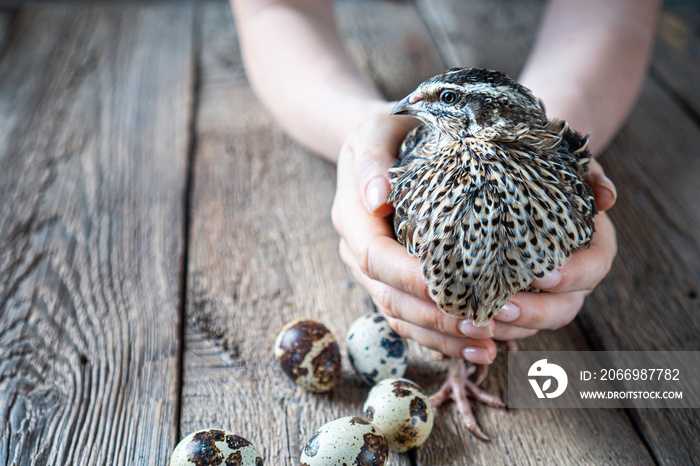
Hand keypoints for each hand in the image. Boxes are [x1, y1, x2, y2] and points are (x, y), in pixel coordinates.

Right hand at [331, 103, 496, 364]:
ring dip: (440, 336)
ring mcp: (373, 269)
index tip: (450, 288)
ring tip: (486, 346)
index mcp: (352, 217)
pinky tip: (474, 345)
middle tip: (482, 326)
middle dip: (434, 316)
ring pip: (399, 315)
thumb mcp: (375, 130)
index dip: (410, 278)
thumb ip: (371, 159)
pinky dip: (438, 335)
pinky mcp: (392, 278)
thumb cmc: (387, 131)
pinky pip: (409, 316)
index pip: (376, 258)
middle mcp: (357, 249)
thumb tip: (377, 199)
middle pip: (389, 297)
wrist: (378, 143)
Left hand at [493, 159, 617, 340]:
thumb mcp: (567, 164)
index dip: (572, 276)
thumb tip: (607, 196)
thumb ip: (588, 173)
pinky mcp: (519, 302)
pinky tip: (465, 323)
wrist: (517, 177)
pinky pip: (511, 326)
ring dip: (508, 327)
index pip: (593, 267)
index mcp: (593, 246)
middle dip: (534, 312)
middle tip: (501, 307)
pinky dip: (492, 329)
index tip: (542, 276)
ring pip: (535, 325)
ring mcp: (546, 296)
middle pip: (564, 307)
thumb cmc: (543, 169)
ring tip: (475, 321)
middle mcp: (573, 278)